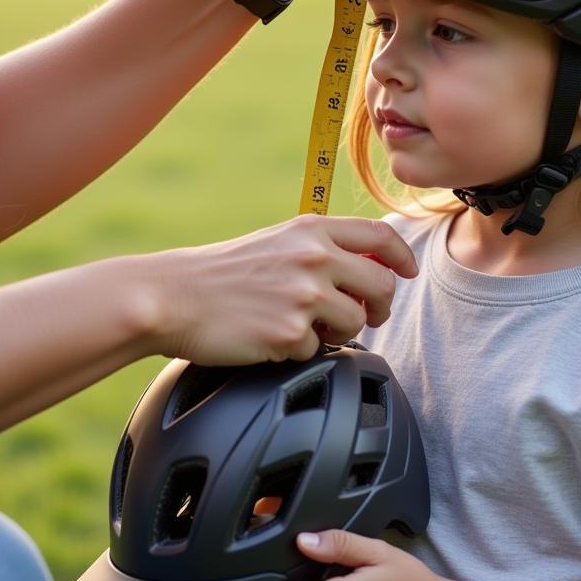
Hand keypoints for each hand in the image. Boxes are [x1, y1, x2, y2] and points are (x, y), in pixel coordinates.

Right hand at [145, 214, 417, 365]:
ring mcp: (304, 295)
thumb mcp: (276, 242)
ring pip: (356, 322)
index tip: (407, 272)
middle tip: (366, 316)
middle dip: (380, 305)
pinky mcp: (290, 332)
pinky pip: (318, 350)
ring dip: (338, 331)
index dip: (402, 256)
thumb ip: (319, 248)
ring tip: (304, 326)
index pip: (380, 236)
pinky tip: (271, 338)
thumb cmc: (221, 273)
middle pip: (382, 284)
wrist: (173, 296)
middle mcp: (314, 257)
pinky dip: (299, 350)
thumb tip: (366, 267)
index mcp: (311, 230)